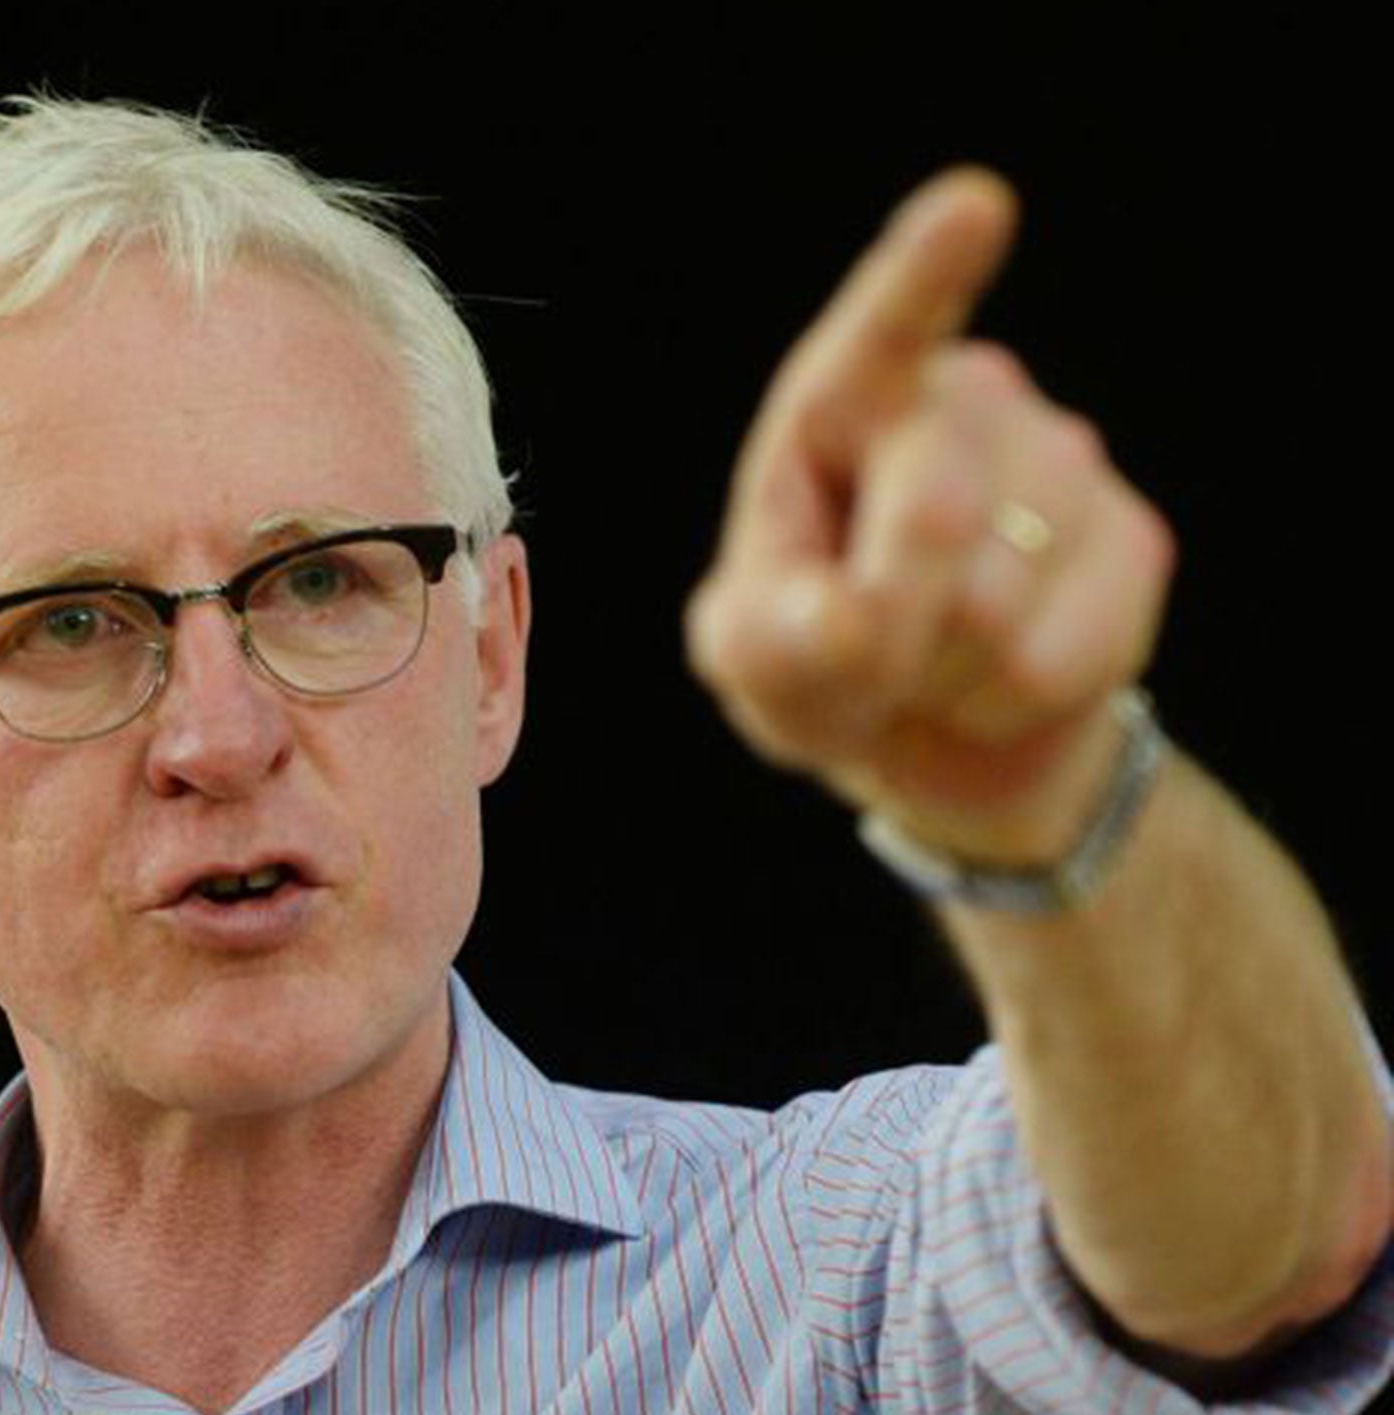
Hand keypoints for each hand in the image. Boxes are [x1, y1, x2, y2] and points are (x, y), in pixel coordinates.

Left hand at [685, 169, 1176, 865]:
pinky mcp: (1133, 544)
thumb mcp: (755, 656)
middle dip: (883, 619)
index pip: (880, 336)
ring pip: (993, 608)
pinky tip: (994, 680)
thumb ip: (774, 638)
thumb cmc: (820, 660)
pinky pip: (1056, 662)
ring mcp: (1061, 463)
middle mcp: (964, 404)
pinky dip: (1002, 705)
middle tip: (863, 652)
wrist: (936, 733)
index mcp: (846, 406)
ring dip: (940, 673)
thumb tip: (854, 619)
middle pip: (931, 514)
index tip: (973, 205)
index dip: (923, 273)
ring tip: (931, 658)